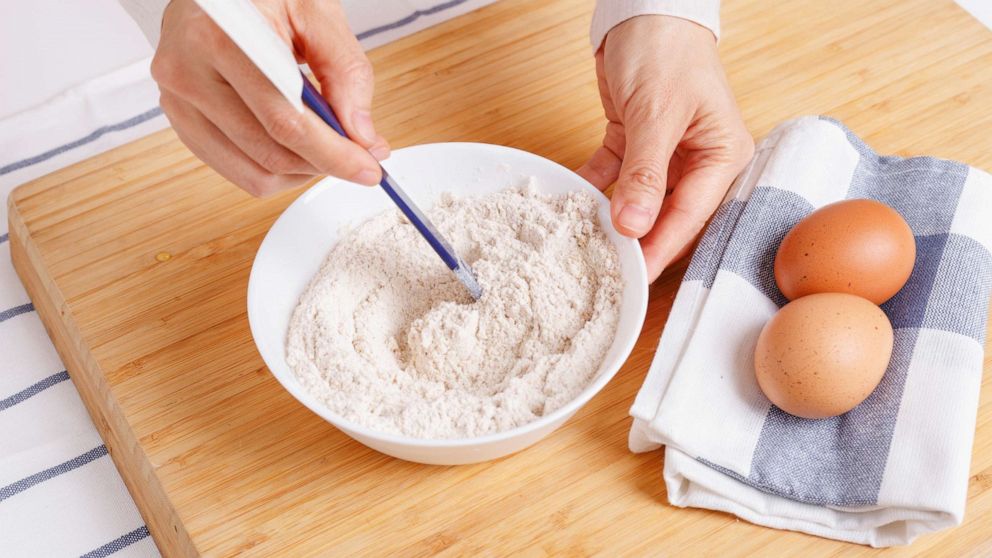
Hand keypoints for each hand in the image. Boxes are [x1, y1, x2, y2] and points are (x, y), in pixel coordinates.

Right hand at [151, 0, 388, 195]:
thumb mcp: (316, 13)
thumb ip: (346, 72)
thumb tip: (363, 137)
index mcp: (220, 37)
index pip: (285, 121)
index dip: (333, 154)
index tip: (368, 168)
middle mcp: (187, 71)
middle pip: (269, 151)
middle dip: (324, 164)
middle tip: (359, 158)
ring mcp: (177, 100)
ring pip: (253, 172)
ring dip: (301, 172)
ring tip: (326, 147)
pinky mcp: (180, 119)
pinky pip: (234, 168)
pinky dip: (275, 169)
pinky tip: (295, 147)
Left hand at [578, 16, 753, 281]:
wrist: (644, 8)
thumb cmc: (667, 49)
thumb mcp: (656, 114)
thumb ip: (645, 173)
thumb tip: (633, 226)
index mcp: (722, 156)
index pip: (690, 214)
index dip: (660, 247)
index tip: (634, 275)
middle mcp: (699, 161)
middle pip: (667, 215)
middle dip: (637, 241)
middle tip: (608, 269)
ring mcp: (667, 155)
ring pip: (639, 201)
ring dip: (613, 218)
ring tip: (586, 243)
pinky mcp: (636, 145)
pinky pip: (614, 178)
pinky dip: (595, 190)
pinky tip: (574, 205)